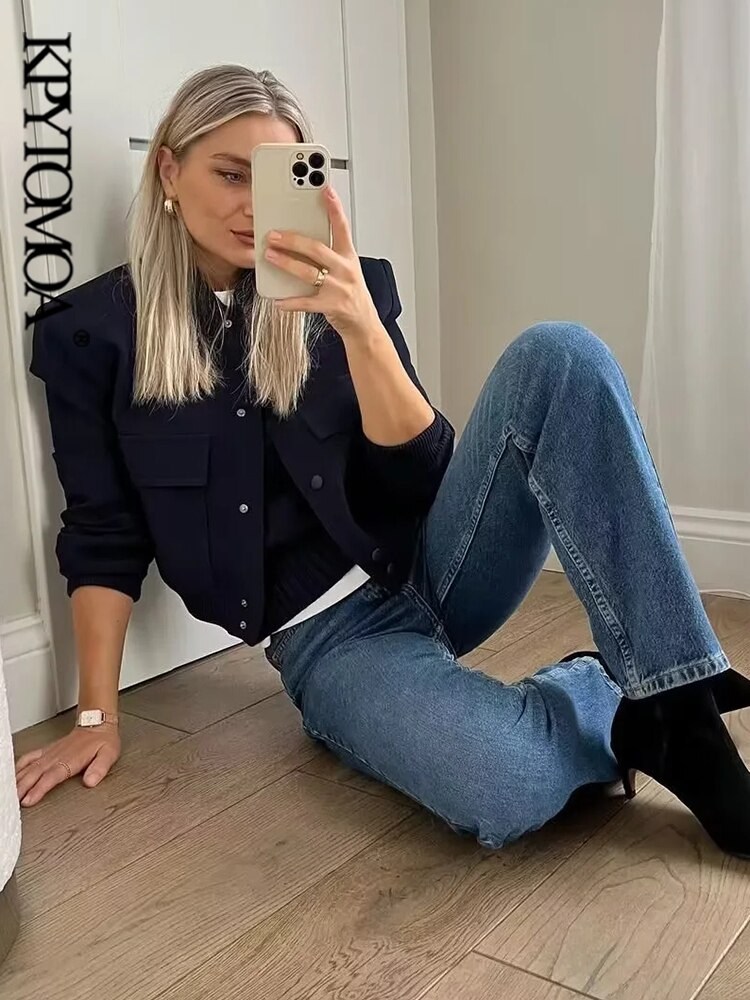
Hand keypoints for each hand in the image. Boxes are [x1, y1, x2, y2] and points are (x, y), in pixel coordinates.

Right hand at [15, 723, 120, 806]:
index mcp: (71, 759)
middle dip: (22, 788)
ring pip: (30, 767)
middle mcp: (57, 756)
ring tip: (10, 792)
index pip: (51, 776)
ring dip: (18, 780)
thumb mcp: (108, 754)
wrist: (97, 723)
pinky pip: (30, 757)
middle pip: (35, 774)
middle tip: (13, 802)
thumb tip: (91, 781)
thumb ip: (100, 768)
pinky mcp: (47, 750)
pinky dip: (19, 766)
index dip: (39, 789)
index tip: (28, 800)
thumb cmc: (103, 740)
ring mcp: (50, 753)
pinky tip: (14, 774)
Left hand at [263, 186, 380, 339]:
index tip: (325, 191)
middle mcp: (345, 270)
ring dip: (286, 263)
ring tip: (270, 256)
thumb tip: (301, 239)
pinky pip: (305, 303)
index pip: (342, 227)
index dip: (334, 208)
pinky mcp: (331, 306)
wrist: (363, 323)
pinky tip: (278, 299)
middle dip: (293, 240)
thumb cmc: (351, 294)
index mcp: (349, 257)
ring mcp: (338, 289)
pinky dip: (289, 302)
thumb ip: (329, 254)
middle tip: (274, 234)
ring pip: (308, 272)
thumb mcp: (347, 269)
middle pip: (317, 249)